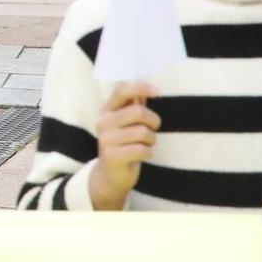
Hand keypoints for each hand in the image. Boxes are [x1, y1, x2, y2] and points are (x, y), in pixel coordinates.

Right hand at [86, 81, 158, 210]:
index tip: (158, 91)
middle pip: (137, 112)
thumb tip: (146, 88)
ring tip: (146, 144)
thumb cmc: (123, 144)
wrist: (110, 174)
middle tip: (153, 128)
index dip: (140, 87)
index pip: (122, 91)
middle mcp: (103, 122)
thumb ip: (133, 106)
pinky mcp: (112, 155)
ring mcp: (106, 139)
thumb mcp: (125, 123)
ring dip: (152, 140)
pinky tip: (142, 154)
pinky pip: (142, 150)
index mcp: (107, 110)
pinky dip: (148, 153)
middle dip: (153, 121)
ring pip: (142, 132)